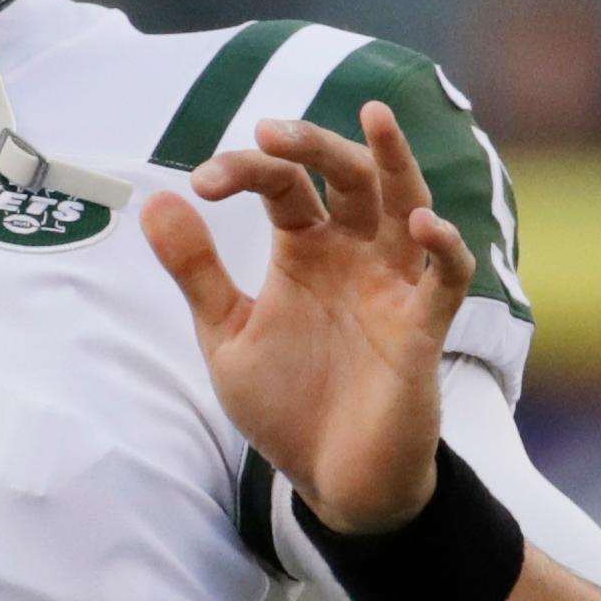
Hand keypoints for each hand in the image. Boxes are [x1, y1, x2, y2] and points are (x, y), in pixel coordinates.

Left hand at [139, 102, 478, 533]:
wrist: (329, 480)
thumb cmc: (285, 403)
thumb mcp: (227, 334)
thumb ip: (196, 270)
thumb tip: (155, 199)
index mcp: (303, 249)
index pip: (282, 185)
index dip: (245, 170)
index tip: (201, 184)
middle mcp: (352, 255)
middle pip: (347, 176)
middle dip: (314, 145)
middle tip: (272, 131)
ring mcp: (391, 286)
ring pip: (405, 205)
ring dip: (395, 163)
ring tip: (376, 120)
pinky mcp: (421, 330)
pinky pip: (445, 279)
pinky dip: (443, 249)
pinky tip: (422, 224)